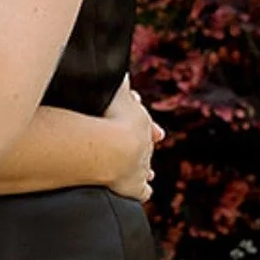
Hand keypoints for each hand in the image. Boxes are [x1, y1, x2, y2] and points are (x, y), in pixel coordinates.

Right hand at [107, 83, 163, 203]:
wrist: (111, 148)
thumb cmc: (111, 118)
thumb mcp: (116, 93)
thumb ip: (119, 81)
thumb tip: (119, 67)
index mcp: (141, 124)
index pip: (144, 124)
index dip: (145, 126)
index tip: (148, 128)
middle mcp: (145, 146)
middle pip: (146, 146)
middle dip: (143, 146)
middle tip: (143, 144)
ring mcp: (140, 167)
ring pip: (146, 169)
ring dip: (144, 170)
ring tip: (146, 172)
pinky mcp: (134, 187)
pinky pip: (143, 192)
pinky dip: (142, 192)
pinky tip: (143, 192)